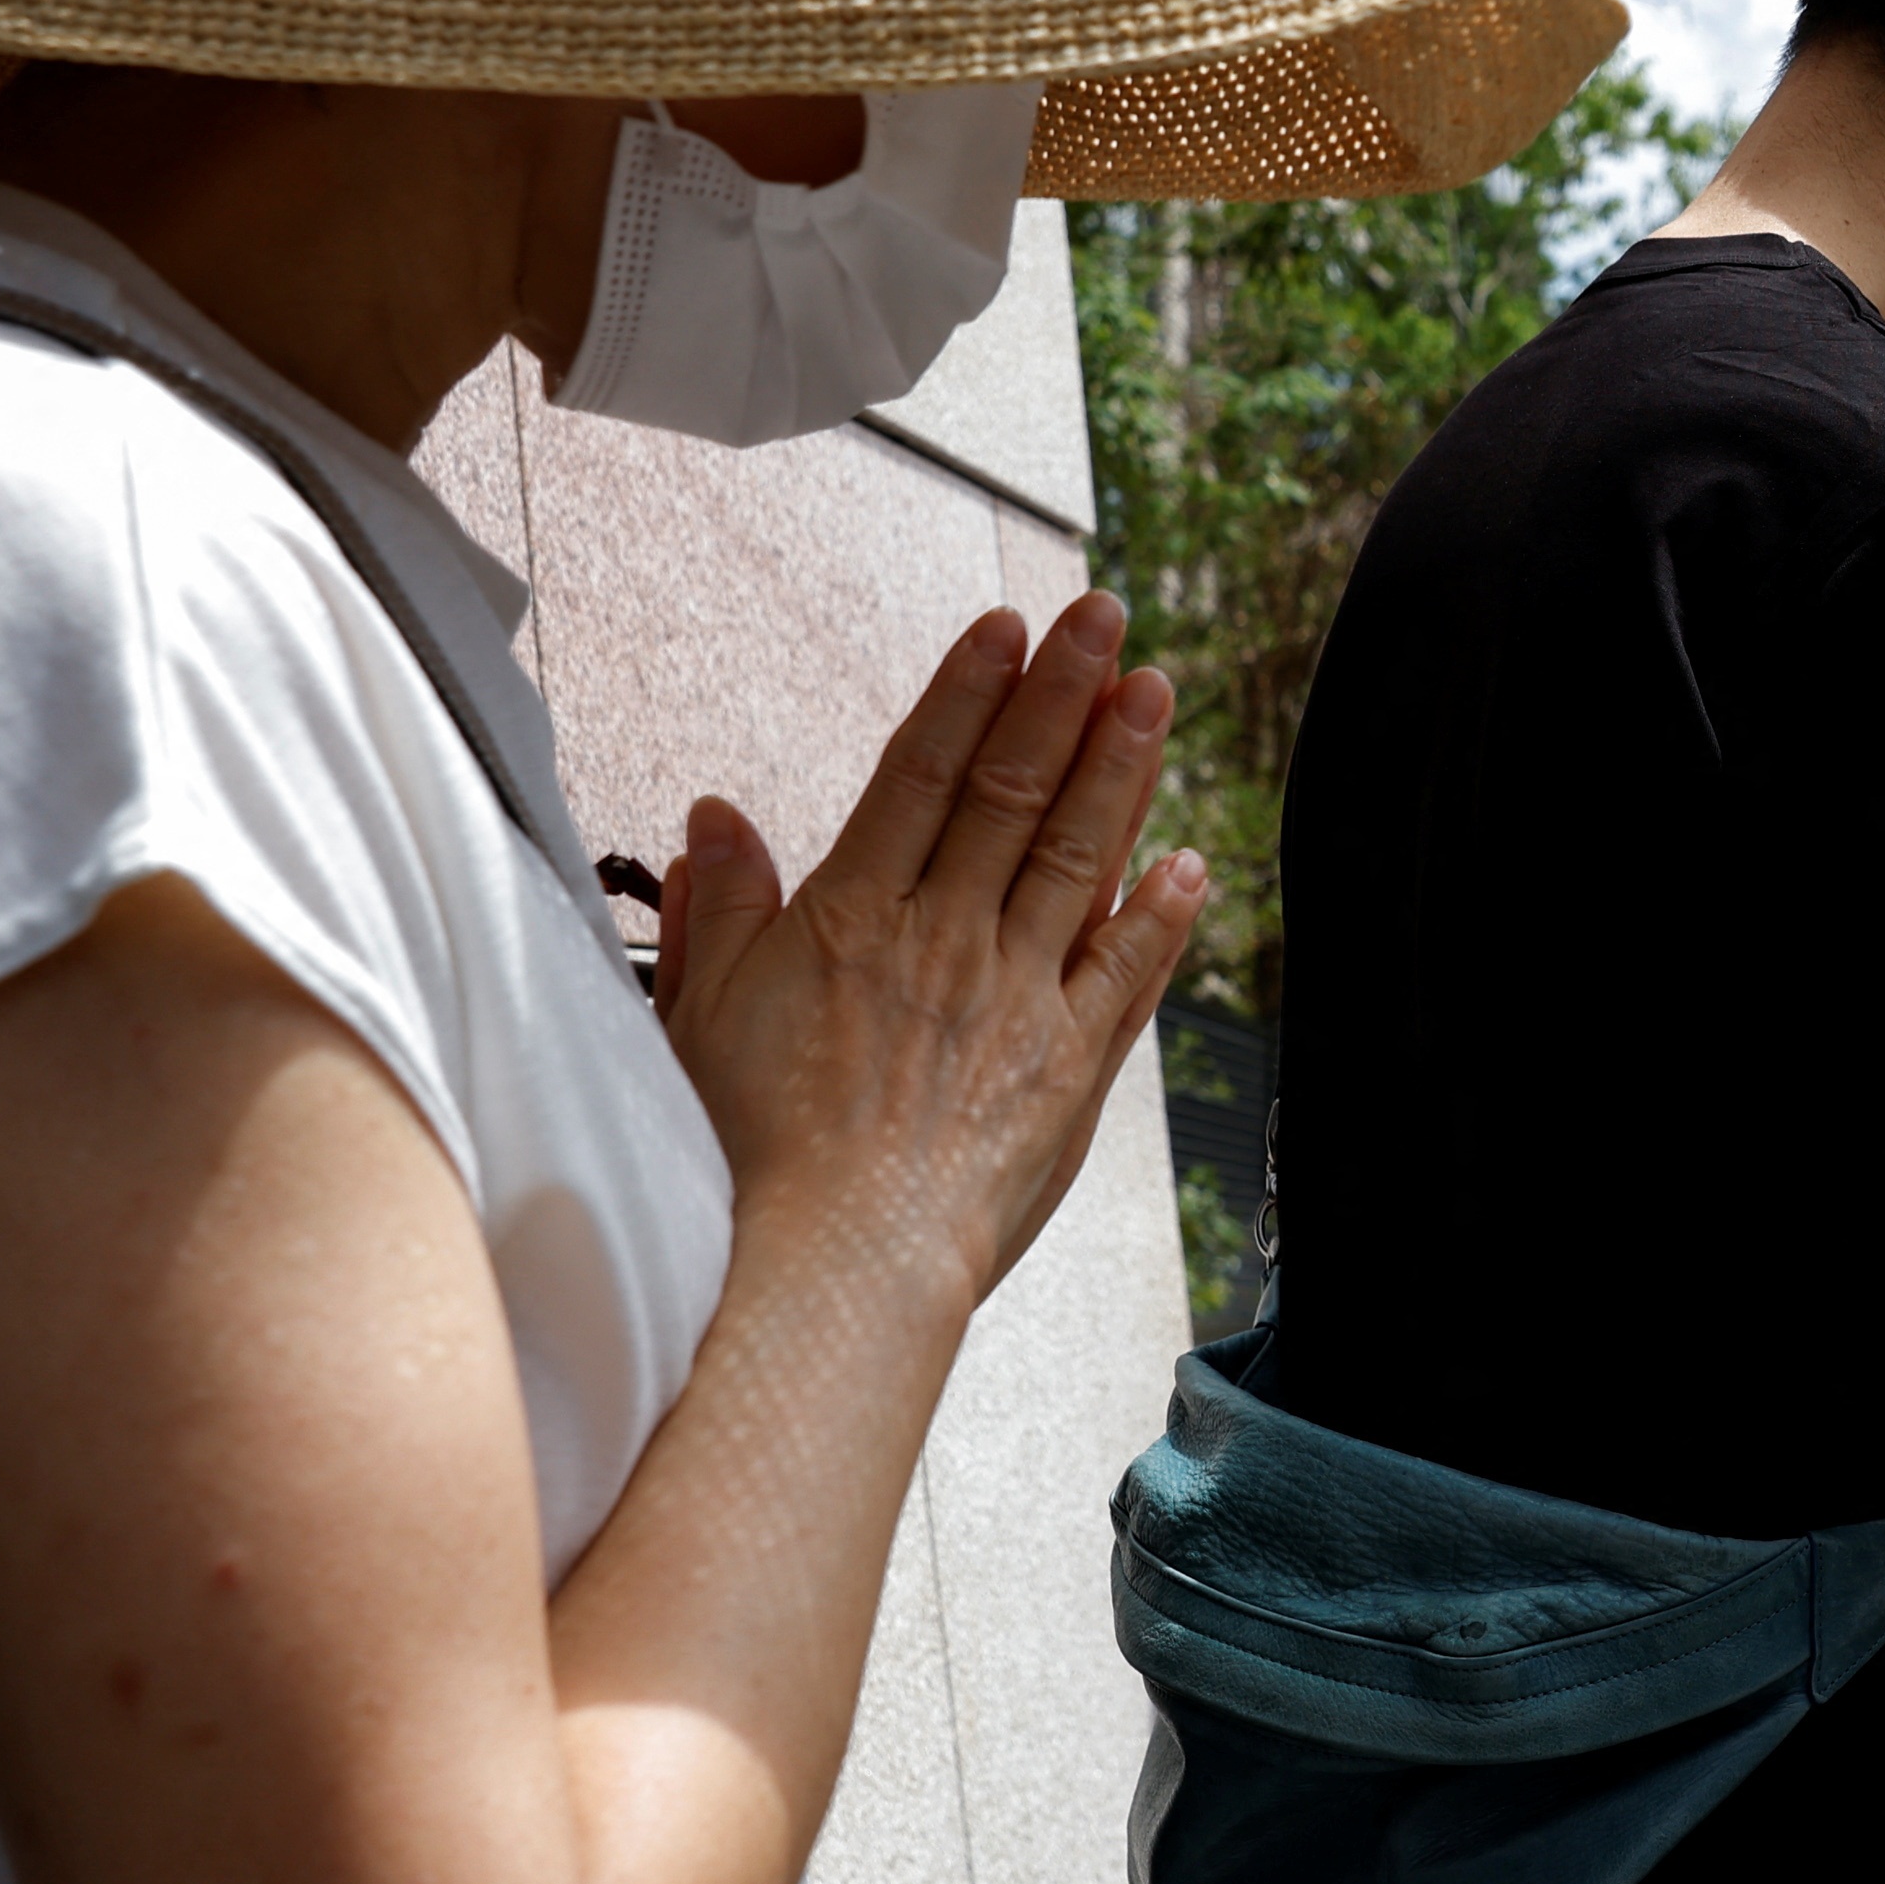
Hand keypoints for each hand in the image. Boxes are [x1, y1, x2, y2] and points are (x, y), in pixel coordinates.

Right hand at [654, 592, 1205, 1324]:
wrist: (827, 1267)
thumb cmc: (749, 1158)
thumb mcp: (696, 1016)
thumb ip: (717, 909)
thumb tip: (715, 816)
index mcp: (854, 917)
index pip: (921, 771)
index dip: (969, 690)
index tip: (1008, 626)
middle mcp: (946, 942)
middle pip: (1013, 789)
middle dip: (1064, 692)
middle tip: (1106, 616)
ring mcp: (1016, 1002)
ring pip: (1079, 857)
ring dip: (1122, 767)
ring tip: (1153, 690)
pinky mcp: (1066, 1072)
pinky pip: (1127, 975)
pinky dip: (1161, 914)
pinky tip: (1187, 861)